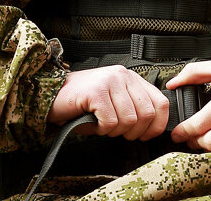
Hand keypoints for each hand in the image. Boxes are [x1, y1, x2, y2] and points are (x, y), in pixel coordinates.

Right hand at [47, 65, 169, 140]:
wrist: (49, 95)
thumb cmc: (81, 102)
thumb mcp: (113, 100)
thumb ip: (133, 107)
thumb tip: (153, 127)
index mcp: (131, 77)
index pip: (160, 102)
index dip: (157, 126)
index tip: (145, 136)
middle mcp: (123, 75)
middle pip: (147, 114)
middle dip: (133, 132)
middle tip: (116, 132)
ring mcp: (109, 81)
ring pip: (129, 120)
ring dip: (114, 131)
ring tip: (101, 125)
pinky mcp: (96, 92)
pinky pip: (110, 122)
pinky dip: (101, 130)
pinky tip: (92, 123)